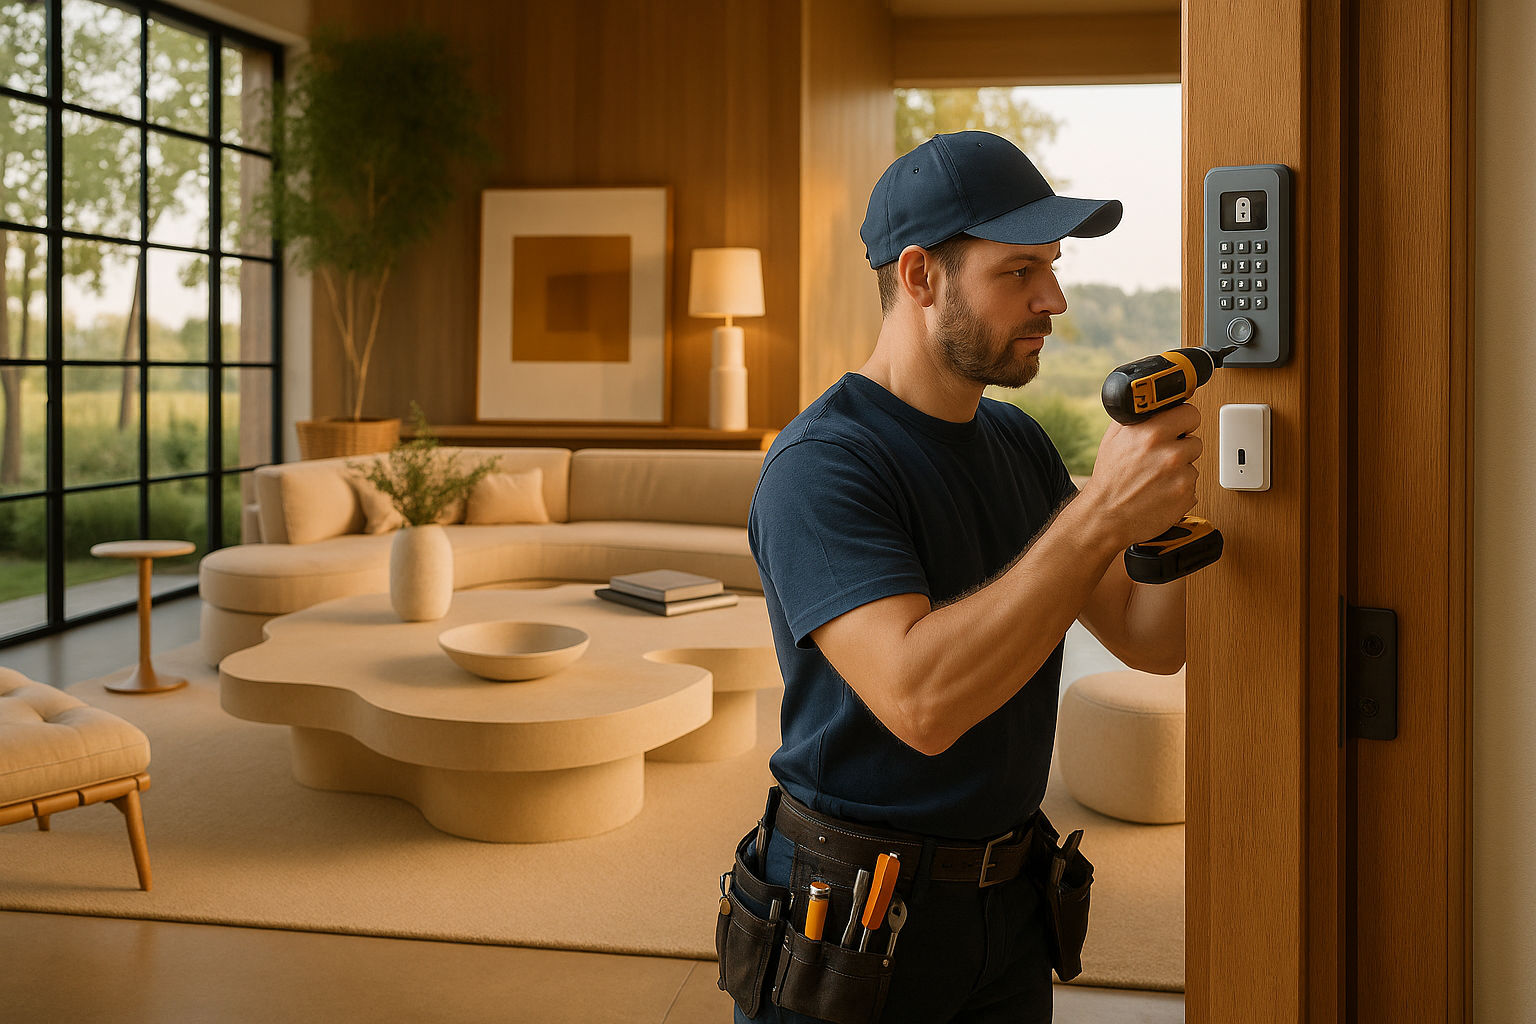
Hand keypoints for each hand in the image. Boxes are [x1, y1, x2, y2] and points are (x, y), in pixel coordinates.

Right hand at [1082, 402, 1201, 548]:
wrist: (1106, 516)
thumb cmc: (1109, 481)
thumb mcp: (1113, 439)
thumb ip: (1135, 418)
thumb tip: (1149, 404)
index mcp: (1151, 433)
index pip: (1190, 413)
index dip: (1183, 420)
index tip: (1179, 426)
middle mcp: (1169, 453)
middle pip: (1195, 440)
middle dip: (1181, 447)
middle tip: (1163, 457)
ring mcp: (1180, 476)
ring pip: (1193, 464)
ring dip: (1180, 470)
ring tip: (1157, 477)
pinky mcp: (1186, 495)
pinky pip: (1192, 485)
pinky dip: (1179, 488)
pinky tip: (1161, 491)